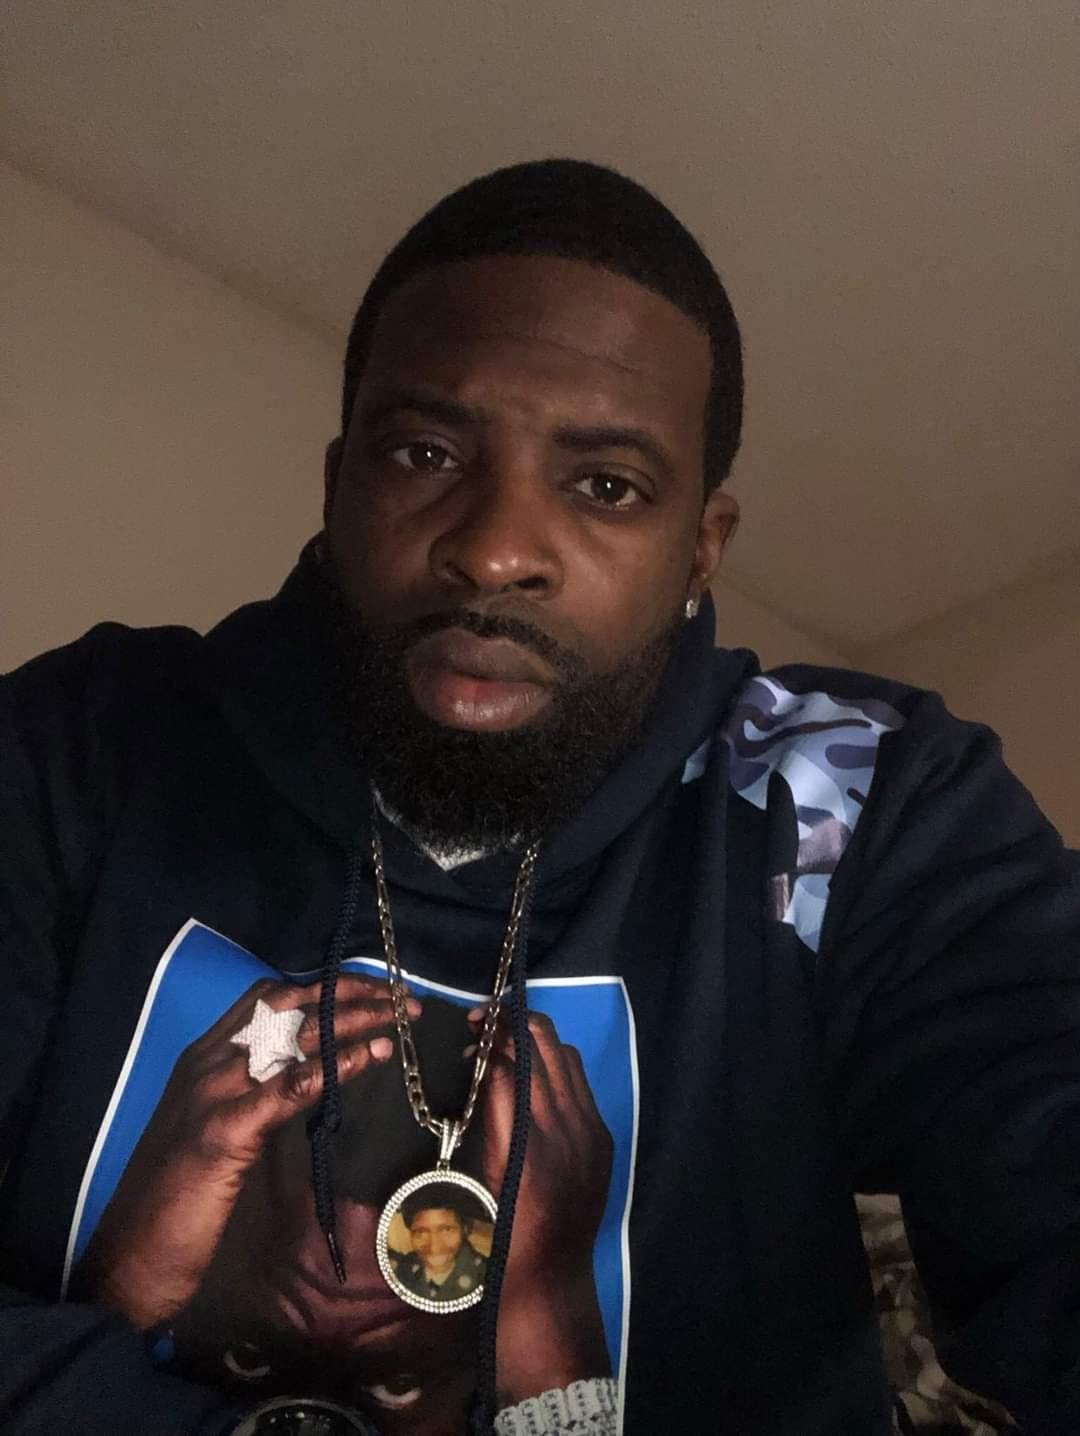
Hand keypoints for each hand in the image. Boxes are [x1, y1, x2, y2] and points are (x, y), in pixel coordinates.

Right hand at [78, 974, 417, 1328]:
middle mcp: (208, 1063)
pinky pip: (286, 1089)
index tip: (372, 989)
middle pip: (288, 1007)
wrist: (133, 1254)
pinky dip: (330, 1068)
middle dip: (348, 994)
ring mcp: (213, 1093)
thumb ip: (257, 1092)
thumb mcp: (219, 1125)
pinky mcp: (222, 1132)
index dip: (324, 987)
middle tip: (400, 998)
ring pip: (290, 1038)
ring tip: (396, 1020)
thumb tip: (316, 1072)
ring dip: (351, 1022)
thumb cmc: (178, 1194)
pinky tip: (365, 1059)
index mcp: (204, 1056)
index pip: (270, 998)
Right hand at [473, 1008, 613, 1402]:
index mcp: (529, 1142)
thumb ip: (485, 1118)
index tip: (469, 1034)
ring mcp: (591, 1132)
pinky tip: (531, 1080)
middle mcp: (568, 1128)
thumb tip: (481, 1067)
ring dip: (535, 1042)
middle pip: (543, 1045)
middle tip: (482, 1027)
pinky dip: (555, 1068)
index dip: (488, 1038)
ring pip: (566, 1057)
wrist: (547, 1287)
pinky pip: (580, 1084)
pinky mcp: (603, 1141)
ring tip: (505, 1047)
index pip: (510, 1060)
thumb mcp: (476, 1179)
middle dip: (512, 1026)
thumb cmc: (496, 1242)